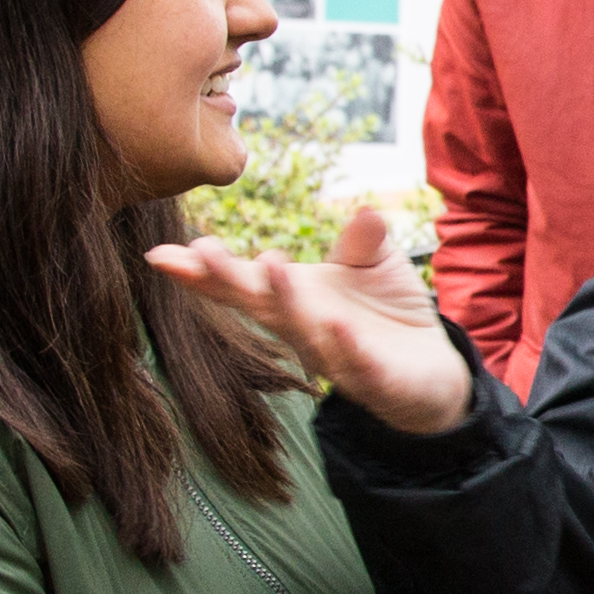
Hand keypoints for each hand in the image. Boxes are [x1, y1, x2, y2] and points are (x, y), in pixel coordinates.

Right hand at [147, 200, 473, 436]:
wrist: (431, 374)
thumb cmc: (389, 315)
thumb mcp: (375, 267)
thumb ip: (362, 243)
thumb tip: (365, 212)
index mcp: (295, 301)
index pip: (243, 285)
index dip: (205, 272)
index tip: (162, 253)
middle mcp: (306, 332)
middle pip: (261, 306)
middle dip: (230, 281)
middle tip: (201, 252)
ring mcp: (339, 359)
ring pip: (304, 333)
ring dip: (285, 302)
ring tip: (269, 264)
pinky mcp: (379, 381)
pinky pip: (359, 366)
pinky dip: (347, 349)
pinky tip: (338, 325)